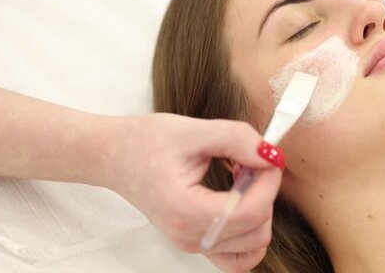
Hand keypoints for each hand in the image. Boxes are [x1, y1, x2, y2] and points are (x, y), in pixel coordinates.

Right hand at [99, 113, 281, 271]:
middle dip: (265, 191)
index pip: (253, 211)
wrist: (114, 156)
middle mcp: (190, 237)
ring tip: (241, 178)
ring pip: (254, 243)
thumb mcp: (193, 130)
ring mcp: (193, 245)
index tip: (266, 155)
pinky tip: (239, 198)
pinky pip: (238, 254)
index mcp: (187, 212)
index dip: (269, 180)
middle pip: (258, 229)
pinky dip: (250, 229)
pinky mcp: (196, 242)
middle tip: (249, 162)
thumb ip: (236, 139)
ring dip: (259, 208)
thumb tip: (271, 154)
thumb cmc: (144, 143)